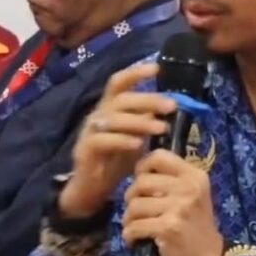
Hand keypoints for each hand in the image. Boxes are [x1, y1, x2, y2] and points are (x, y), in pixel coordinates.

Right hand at [58, 64, 175, 218]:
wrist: (91, 188)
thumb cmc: (115, 161)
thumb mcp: (136, 139)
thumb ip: (148, 123)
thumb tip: (171, 106)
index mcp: (110, 108)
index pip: (119, 82)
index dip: (135, 72)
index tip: (157, 68)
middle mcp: (98, 115)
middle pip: (121, 98)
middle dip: (148, 100)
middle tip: (171, 107)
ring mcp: (89, 131)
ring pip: (113, 118)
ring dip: (139, 121)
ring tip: (161, 129)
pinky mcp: (85, 149)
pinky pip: (102, 140)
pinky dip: (122, 140)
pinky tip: (138, 144)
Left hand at [122, 150, 223, 255]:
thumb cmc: (196, 226)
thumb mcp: (192, 195)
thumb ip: (171, 180)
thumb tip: (137, 170)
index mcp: (194, 175)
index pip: (158, 156)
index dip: (142, 168)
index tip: (142, 184)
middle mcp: (188, 188)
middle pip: (141, 182)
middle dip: (131, 198)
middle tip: (137, 211)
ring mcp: (179, 208)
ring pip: (134, 205)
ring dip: (129, 219)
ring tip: (136, 227)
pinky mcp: (169, 228)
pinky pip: (134, 226)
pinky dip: (130, 235)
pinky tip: (135, 240)